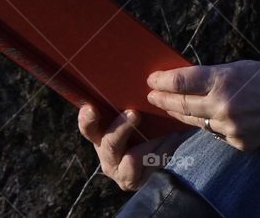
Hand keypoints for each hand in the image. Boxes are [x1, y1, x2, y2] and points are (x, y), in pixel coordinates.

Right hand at [77, 104, 193, 191]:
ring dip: (152, 142)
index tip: (91, 108)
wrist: (157, 156)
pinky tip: (172, 139)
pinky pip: (151, 165)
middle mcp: (106, 155)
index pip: (88, 127)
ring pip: (133, 159)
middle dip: (122, 129)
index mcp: (100, 135)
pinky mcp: (135, 181)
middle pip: (109, 144)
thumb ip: (129, 102)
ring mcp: (119, 171)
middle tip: (134, 114)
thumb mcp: (133, 114)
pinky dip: (164, 150)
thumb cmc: (142, 127)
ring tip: (166, 132)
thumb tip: (146, 77)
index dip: (87, 119)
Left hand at [146, 59, 259, 151]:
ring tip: (169, 107)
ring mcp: (230, 128)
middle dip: (163, 99)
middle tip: (151, 95)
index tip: (151, 80)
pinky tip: (204, 118)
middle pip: (181, 104)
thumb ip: (214, 76)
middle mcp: (223, 106)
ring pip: (195, 122)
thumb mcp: (241, 67)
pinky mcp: (238, 144)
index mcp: (224, 80)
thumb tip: (187, 81)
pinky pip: (215, 134)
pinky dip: (209, 125)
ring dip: (180, 113)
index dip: (162, 81)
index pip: (181, 82)